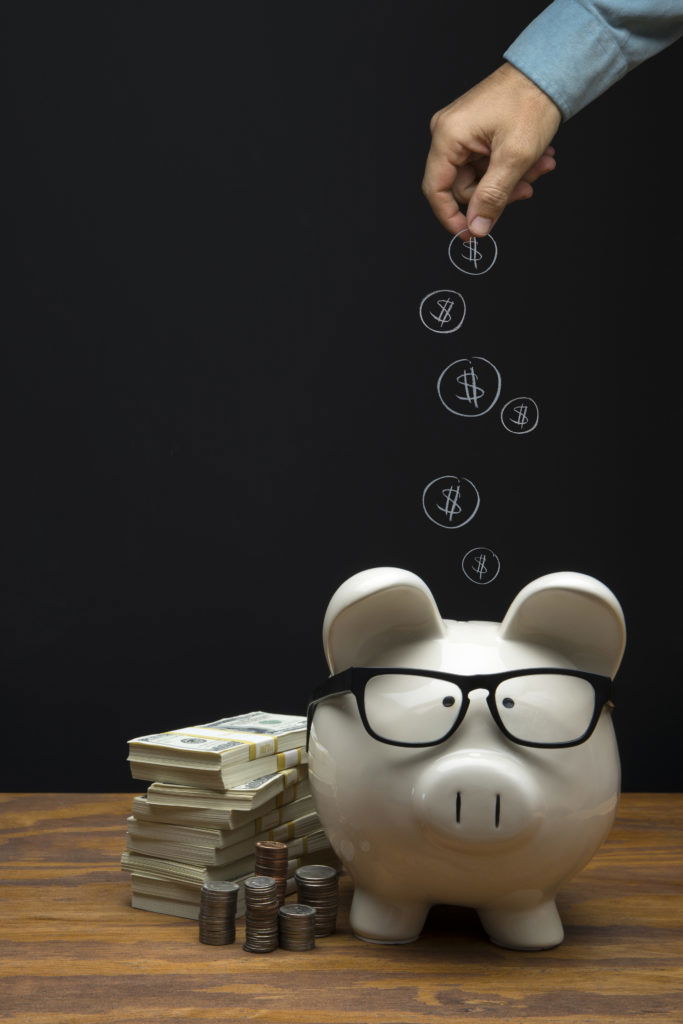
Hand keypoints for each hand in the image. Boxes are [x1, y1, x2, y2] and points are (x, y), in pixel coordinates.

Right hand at [422, 62, 561, 236]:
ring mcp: (462, 132)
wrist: (549, 69)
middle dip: (498, 193)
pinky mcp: (475, 131)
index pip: (436, 190)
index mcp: (448, 136)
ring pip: (479, 176)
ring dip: (511, 179)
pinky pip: (486, 162)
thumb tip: (477, 227)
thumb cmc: (531, 100)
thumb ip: (493, 197)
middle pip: (463, 186)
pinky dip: (510, 166)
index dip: (452, 217)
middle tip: (527, 189)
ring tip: (540, 167)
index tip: (471, 234)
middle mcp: (448, 133)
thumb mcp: (514, 157)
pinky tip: (535, 159)